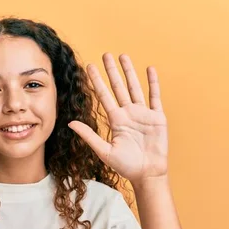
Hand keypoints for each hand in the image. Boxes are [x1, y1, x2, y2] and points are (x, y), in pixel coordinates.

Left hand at [69, 53, 167, 184]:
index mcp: (115, 120)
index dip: (96, 81)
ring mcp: (143, 114)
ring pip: (135, 88)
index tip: (89, 67)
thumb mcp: (104, 150)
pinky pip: (155, 97)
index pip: (104, 96)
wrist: (147, 174)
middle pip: (118, 87)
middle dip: (111, 71)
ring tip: (123, 56)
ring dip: (129, 72)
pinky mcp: (157, 118)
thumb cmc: (126, 166)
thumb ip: (89, 135)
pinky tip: (149, 69)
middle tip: (105, 54)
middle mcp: (128, 114)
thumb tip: (70, 123)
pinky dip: (153, 83)